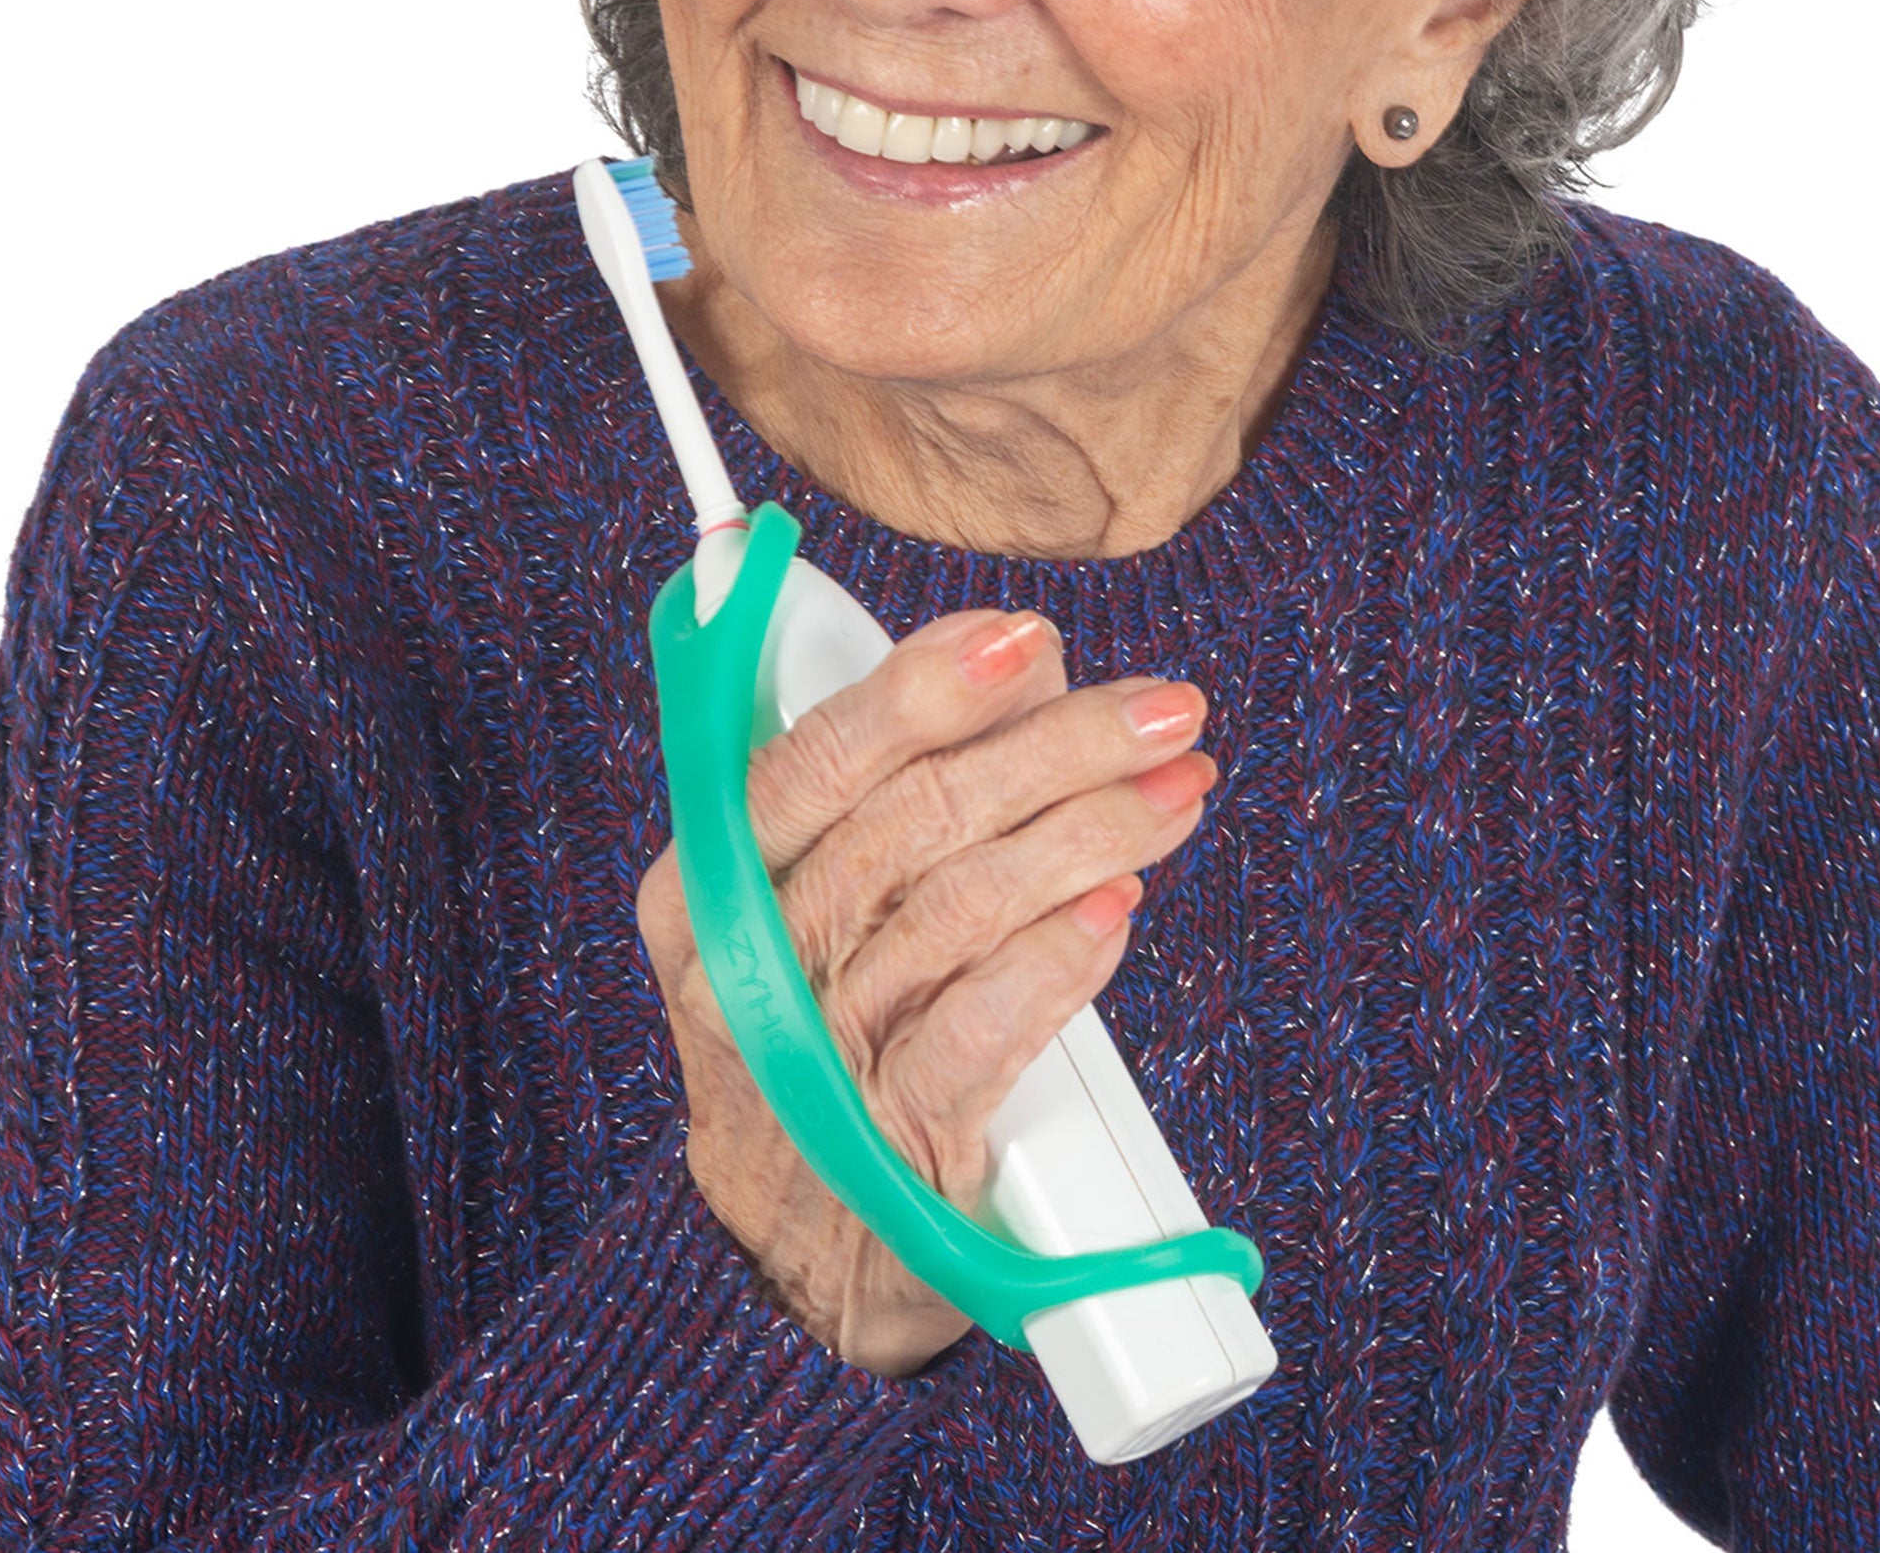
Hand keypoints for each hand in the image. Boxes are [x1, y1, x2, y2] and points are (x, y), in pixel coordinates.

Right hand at [635, 607, 1215, 1376]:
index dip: (923, 688)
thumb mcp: (816, 903)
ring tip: (1177, 792)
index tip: (1024, 638)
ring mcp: (811, 1058)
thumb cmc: (822, 1034)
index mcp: (702, 886)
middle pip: (909, 820)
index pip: (812, 759)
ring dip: (1089, 833)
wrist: (812, 1241)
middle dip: (1054, 748)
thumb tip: (1026, 659)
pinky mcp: (890, 1142)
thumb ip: (897, 778)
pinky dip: (1059, 959)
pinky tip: (1118, 907)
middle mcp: (741, 965)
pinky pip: (981, 1028)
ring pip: (963, 907)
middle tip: (1162, 712)